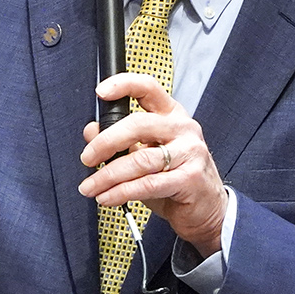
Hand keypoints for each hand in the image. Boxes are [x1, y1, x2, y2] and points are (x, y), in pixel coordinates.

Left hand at [78, 73, 225, 255]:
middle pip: (138, 124)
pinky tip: (107, 197)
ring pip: (140, 160)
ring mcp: (190, 152)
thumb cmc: (176, 179)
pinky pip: (148, 185)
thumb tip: (91, 131)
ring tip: (91, 186)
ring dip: (108, 175)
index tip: (101, 91)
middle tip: (87, 158)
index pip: (148, 88)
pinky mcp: (190, 179)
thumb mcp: (146, 154)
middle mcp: (183, 129)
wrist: (207, 208)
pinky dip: (121, 192)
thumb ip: (119, 142)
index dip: (123, 85)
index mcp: (172, 115)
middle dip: (105, 142)